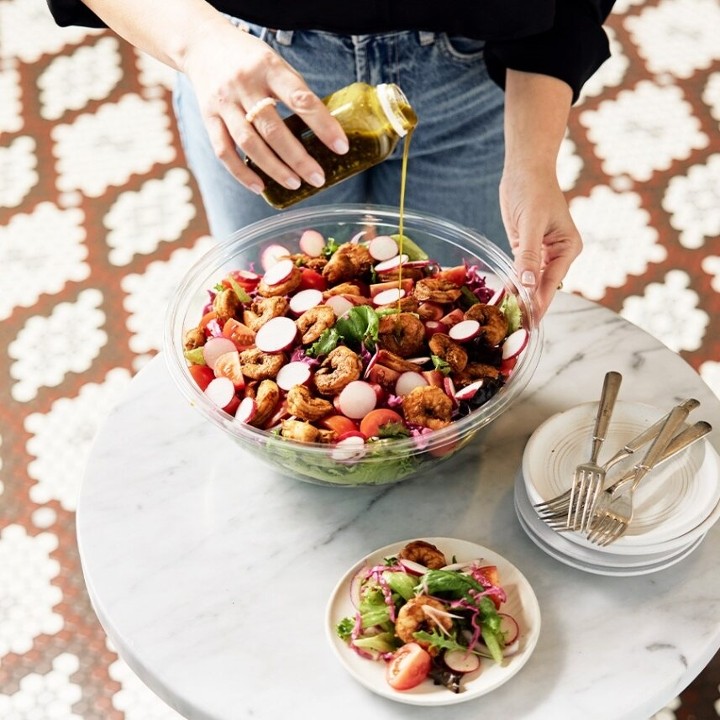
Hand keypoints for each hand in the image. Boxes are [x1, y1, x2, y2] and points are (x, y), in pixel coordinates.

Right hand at [181, 17, 348, 193]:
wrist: (201, 42)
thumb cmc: (249, 58)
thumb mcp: (275, 62)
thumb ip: (294, 91)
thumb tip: (323, 128)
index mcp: (269, 68)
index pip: (300, 100)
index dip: (323, 125)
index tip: (341, 147)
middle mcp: (244, 85)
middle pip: (273, 129)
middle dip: (298, 159)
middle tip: (318, 178)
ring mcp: (224, 102)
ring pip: (249, 144)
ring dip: (274, 169)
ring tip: (295, 184)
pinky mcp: (208, 117)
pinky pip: (224, 151)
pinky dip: (241, 173)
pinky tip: (260, 187)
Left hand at [499, 165, 581, 318]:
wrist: (524, 168)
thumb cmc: (532, 190)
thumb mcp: (530, 223)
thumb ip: (529, 255)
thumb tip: (528, 285)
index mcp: (568, 248)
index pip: (551, 284)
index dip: (539, 305)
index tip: (529, 325)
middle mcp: (559, 254)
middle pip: (542, 288)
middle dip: (530, 307)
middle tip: (515, 330)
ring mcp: (542, 253)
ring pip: (531, 283)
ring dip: (520, 299)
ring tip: (508, 321)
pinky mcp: (527, 249)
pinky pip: (521, 273)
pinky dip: (514, 285)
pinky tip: (504, 299)